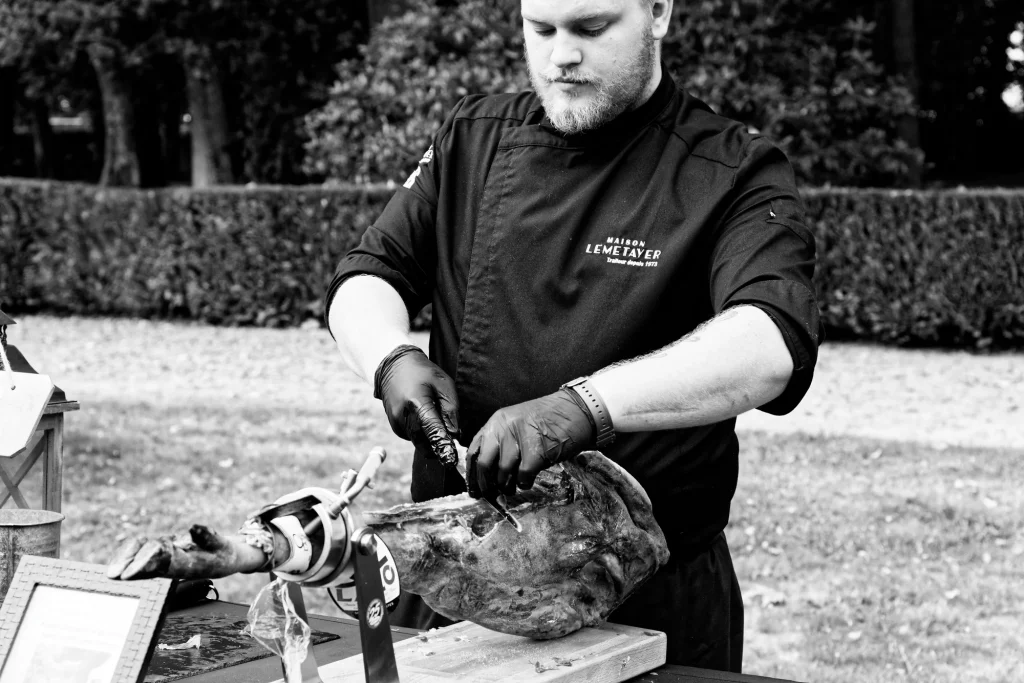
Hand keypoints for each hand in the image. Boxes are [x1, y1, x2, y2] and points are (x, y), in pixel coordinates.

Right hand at [374, 345, 459, 458]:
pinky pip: (413, 438)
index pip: (433, 432)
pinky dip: (422, 434)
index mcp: (417, 404)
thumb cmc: (422, 373)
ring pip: (419, 443)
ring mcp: (396, 424)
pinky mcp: (395, 428)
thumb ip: (451, 410)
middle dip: (439, 447)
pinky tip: (423, 417)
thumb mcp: (444, 384)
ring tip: (434, 417)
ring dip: (431, 440)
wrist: (393, 366)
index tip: (452, 461)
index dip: (444, 447)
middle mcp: (403, 417)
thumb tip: (455, 435)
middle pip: (425, 444)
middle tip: (452, 441)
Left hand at [467, 389, 593, 498]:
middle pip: (484, 464)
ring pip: (502, 473)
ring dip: (507, 486)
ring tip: (513, 486)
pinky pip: (522, 477)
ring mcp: (519, 439)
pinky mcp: (535, 451)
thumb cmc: (549, 421)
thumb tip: (487, 474)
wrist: (576, 410)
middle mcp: (503, 428)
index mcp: (496, 422)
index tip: (473, 489)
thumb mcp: (517, 425)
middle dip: (486, 485)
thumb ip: (501, 442)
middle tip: (491, 495)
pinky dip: (524, 483)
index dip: (471, 474)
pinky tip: (529, 479)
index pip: (474, 451)